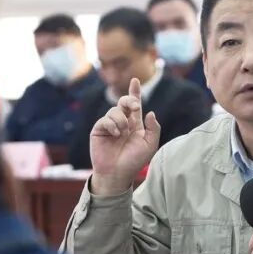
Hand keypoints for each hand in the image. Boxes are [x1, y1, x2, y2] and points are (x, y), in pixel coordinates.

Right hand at [90, 78, 160, 194]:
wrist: (118, 173)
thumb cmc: (134, 160)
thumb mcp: (150, 144)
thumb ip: (153, 128)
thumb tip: (150, 112)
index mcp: (135, 124)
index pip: (134, 104)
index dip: (134, 92)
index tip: (135, 80)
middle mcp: (122, 122)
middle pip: (124, 102)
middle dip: (130, 100)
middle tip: (135, 107)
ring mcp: (110, 125)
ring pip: (115, 110)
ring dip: (121, 120)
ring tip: (122, 134)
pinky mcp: (99, 129)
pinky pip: (105, 119)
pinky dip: (112, 125)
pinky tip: (115, 135)